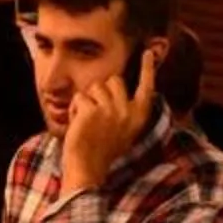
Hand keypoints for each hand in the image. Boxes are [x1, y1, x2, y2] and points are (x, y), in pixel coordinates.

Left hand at [60, 47, 158, 192]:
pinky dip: (75, 109)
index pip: (147, 86)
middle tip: (97, 112)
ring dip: (87, 100)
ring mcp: (109, 110)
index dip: (148, 68)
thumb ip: (125, 109)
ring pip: (96, 86)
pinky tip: (77, 124)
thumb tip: (115, 84)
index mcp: (138, 116)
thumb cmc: (103, 151)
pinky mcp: (91, 111)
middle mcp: (127, 111)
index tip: (148, 52)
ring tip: (87, 120)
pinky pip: (80, 97)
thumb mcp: (124, 130)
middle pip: (114, 80)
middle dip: (103, 90)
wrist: (87, 169)